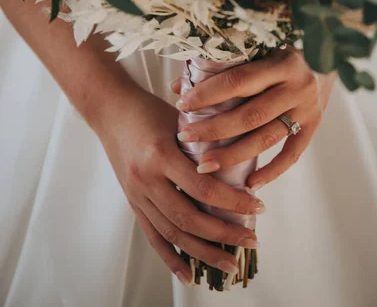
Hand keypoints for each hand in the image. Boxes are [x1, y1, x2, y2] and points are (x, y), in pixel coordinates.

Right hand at [93, 83, 262, 285]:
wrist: (111, 110)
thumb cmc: (148, 109)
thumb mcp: (180, 120)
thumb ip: (205, 144)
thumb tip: (241, 166)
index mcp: (161, 154)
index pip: (204, 189)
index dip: (234, 202)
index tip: (258, 207)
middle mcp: (146, 179)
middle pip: (189, 218)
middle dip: (223, 235)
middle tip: (251, 241)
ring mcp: (137, 194)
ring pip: (172, 233)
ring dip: (203, 252)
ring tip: (229, 263)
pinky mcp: (132, 202)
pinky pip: (152, 236)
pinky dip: (171, 258)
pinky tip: (189, 274)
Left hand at [173, 49, 334, 191]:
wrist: (331, 52)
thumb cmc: (285, 46)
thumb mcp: (260, 47)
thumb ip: (223, 64)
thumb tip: (178, 85)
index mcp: (281, 62)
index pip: (238, 81)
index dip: (209, 94)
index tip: (182, 103)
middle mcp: (296, 86)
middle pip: (249, 115)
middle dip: (214, 129)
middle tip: (185, 137)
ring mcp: (308, 109)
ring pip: (266, 138)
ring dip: (233, 154)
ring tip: (204, 165)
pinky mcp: (316, 125)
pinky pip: (292, 154)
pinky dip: (272, 172)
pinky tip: (249, 184)